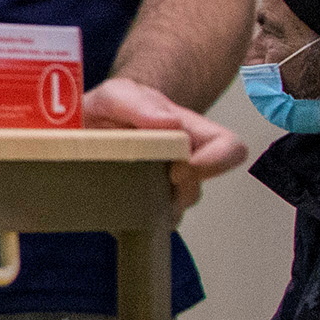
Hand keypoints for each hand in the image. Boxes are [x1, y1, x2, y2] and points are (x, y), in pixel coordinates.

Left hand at [83, 75, 244, 215]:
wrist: (87, 125)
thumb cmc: (111, 109)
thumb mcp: (115, 95)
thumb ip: (137, 104)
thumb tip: (171, 123)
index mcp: (190, 133)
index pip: (231, 150)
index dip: (214, 163)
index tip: (176, 168)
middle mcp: (184, 164)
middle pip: (194, 190)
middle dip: (165, 190)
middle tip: (133, 177)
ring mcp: (165, 189)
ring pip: (170, 211)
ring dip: (143, 203)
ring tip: (113, 183)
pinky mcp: (143, 208)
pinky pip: (145, 224)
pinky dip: (128, 216)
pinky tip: (109, 198)